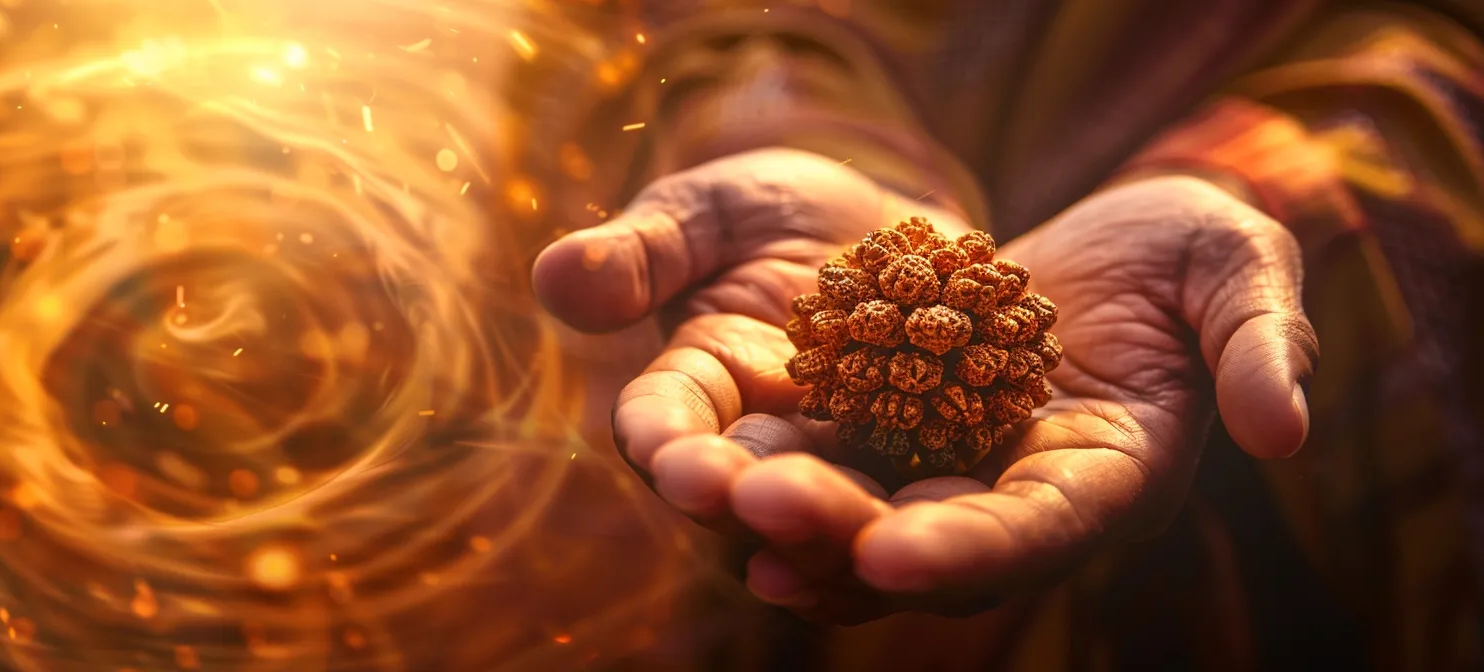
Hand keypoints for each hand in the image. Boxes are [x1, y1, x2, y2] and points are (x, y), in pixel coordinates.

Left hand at [532, 148, 1317, 623]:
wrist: (1111, 239)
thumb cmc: (1186, 248)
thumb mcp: (1234, 266)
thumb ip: (1257, 341)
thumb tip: (1284, 432)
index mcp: (1106, 475)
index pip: (1038, 531)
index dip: (968, 549)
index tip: (891, 556)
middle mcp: (1016, 494)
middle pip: (926, 539)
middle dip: (845, 535)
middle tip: (762, 510)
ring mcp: (949, 465)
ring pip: (862, 509)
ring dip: (788, 511)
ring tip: (713, 492)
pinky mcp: (894, 427)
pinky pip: (830, 460)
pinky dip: (777, 466)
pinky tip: (707, 462)